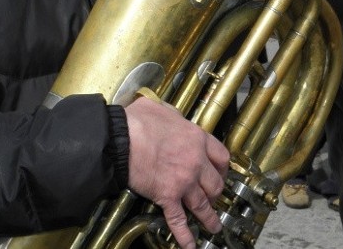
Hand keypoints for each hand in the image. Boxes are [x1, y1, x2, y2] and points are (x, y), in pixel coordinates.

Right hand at [125, 96, 229, 248]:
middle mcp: (195, 161)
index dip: (223, 168)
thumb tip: (170, 115)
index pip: (221, 156)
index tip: (221, 172)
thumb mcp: (159, 108)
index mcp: (196, 138)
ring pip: (203, 204)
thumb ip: (171, 114)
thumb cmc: (136, 122)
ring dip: (209, 217)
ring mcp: (183, 181)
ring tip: (213, 226)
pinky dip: (185, 235)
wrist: (120, 139)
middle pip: (216, 183)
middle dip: (216, 192)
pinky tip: (190, 245)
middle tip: (214, 197)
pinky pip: (179, 220)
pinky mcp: (167, 196)